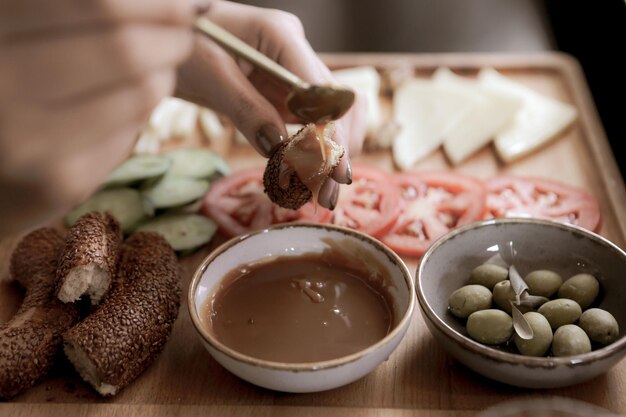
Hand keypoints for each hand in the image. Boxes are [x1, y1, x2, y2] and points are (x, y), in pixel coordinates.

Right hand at [0, 0, 193, 232]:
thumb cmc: (18, 79)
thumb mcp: (29, 29)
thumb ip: (88, 12)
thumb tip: (184, 3)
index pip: (101, 4)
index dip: (159, 5)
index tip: (185, 5)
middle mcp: (0, 79)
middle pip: (126, 48)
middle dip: (172, 38)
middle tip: (180, 34)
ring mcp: (26, 137)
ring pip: (142, 91)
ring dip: (162, 75)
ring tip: (151, 69)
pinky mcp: (59, 180)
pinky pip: (133, 132)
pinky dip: (140, 113)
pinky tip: (121, 109)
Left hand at [176, 1, 366, 208]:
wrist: (170, 36)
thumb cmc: (183, 43)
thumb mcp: (209, 74)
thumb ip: (246, 109)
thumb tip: (277, 150)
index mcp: (281, 35)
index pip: (321, 90)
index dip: (331, 133)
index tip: (332, 171)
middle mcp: (296, 52)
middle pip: (335, 105)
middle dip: (335, 151)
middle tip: (327, 195)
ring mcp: (294, 72)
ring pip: (331, 115)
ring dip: (332, 152)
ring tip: (322, 191)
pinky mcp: (285, 91)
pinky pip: (310, 121)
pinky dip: (314, 148)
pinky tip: (309, 175)